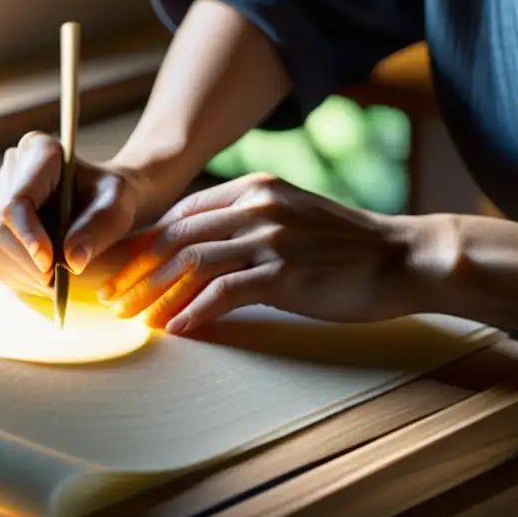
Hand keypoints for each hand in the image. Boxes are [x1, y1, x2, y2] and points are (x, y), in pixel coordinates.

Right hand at [0, 131, 145, 294]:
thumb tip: (74, 261)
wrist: (97, 202)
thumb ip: (100, 227)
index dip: (28, 234)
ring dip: (26, 274)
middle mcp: (7, 170)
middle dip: (29, 263)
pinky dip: (20, 278)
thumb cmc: (109, 197)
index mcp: (37, 150)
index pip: (17, 199)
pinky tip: (45, 277)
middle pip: (0, 226)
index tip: (49, 264)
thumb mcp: (117, 206)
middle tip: (59, 284)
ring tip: (58, 283)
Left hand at [100, 173, 423, 333]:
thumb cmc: (346, 246)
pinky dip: (194, 312)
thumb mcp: (291, 217)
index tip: (122, 269)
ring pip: (191, 263)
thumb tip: (197, 253)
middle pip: (176, 237)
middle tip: (113, 299)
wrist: (404, 258)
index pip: (181, 213)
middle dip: (137, 270)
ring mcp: (270, 237)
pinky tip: (176, 329)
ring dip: (155, 294)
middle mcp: (256, 205)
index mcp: (253, 187)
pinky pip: (223, 293)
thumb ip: (246, 225)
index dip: (146, 243)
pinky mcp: (285, 272)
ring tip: (134, 319)